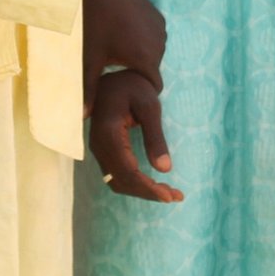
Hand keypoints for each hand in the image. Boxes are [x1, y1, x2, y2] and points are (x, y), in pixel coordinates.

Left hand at [84, 0, 166, 96]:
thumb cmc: (92, 20)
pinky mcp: (155, 13)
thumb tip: (83, 118)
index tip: (122, 91)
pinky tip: (120, 34)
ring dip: (139, 56)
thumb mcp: (88, 57)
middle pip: (152, 70)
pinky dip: (141, 40)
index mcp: (146, 57)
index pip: (153, 88)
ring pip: (153, 53)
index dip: (139, 92)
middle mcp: (159, 42)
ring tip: (115, 52)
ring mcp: (159, 26)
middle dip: (136, 74)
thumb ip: (89, 89)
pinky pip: (153, 36)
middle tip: (114, 72)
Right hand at [90, 69, 183, 202]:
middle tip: (176, 196)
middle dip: (148, 193)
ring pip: (117, 181)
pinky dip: (135, 183)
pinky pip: (116, 174)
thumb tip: (165, 169)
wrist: (114, 78)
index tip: (170, 196)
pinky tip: (153, 184)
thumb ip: (156, 137)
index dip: (148, 188)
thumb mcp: (150, 107)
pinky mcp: (103, 151)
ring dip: (142, 191)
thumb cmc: (134, 87)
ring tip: (169, 193)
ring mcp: (98, 149)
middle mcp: (98, 145)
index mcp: (109, 133)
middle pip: (121, 181)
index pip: (127, 171)